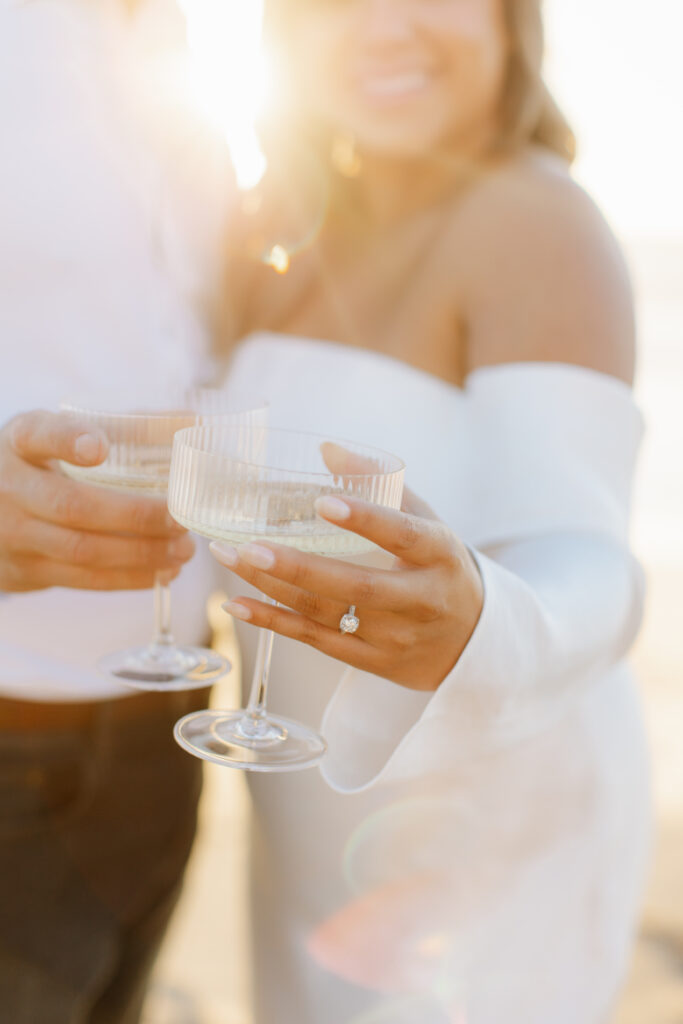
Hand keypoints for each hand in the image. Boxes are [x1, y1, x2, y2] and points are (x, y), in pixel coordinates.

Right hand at [0, 410, 194, 592]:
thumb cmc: (45, 464)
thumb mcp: (64, 433)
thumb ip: (123, 426)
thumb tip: (191, 421)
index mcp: (21, 442)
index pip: (40, 435)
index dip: (69, 440)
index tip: (101, 448)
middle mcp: (11, 487)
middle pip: (73, 506)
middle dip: (135, 517)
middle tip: (180, 521)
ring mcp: (13, 533)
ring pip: (81, 550)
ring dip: (140, 554)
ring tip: (183, 550)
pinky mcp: (24, 571)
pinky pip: (81, 579)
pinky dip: (127, 578)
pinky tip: (161, 571)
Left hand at [210, 489, 482, 691]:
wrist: (471, 642)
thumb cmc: (439, 568)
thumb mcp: (428, 521)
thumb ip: (382, 484)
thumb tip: (327, 449)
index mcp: (439, 555)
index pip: (402, 535)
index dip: (364, 519)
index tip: (322, 500)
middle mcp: (419, 600)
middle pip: (355, 586)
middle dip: (297, 567)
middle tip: (248, 546)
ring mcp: (394, 636)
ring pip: (327, 615)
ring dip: (271, 589)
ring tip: (229, 558)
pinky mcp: (372, 662)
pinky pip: (315, 641)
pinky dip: (273, 622)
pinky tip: (236, 603)